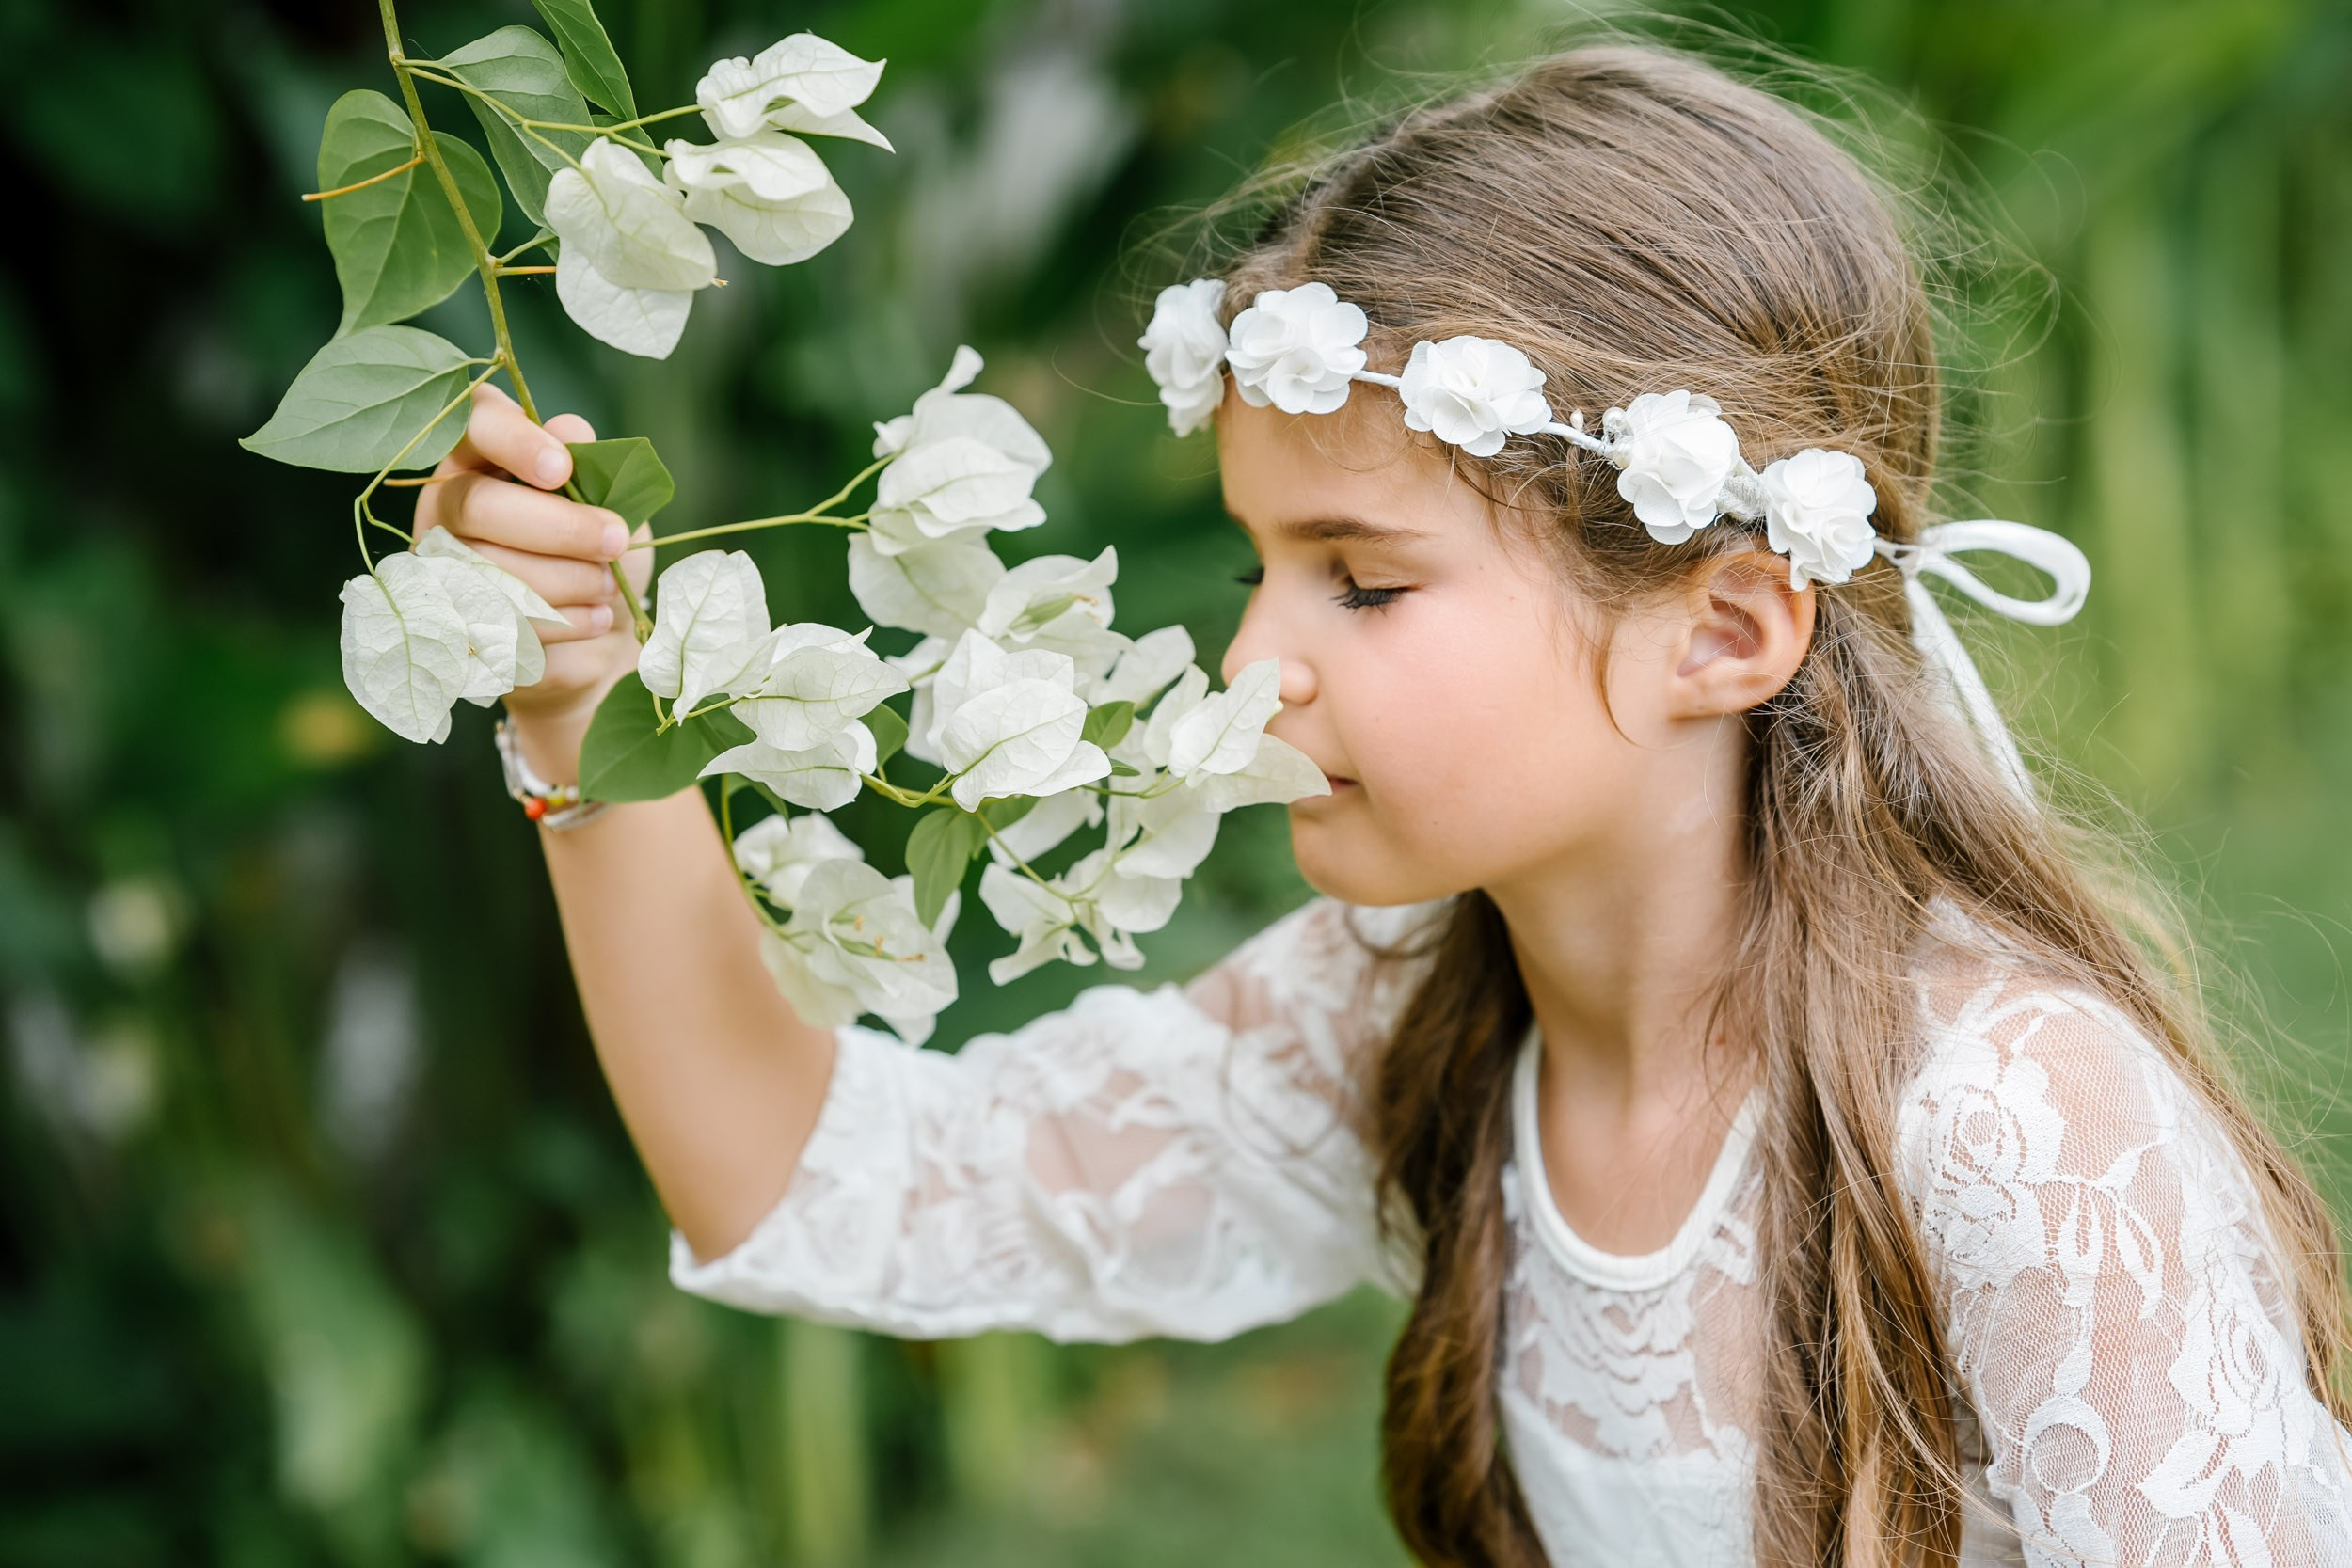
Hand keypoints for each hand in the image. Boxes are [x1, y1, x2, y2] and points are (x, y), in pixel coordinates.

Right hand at [414, 383, 652, 751]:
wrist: (605, 627)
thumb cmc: (602, 549)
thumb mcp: (614, 501)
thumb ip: (591, 465)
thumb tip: (569, 431)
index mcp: (482, 455)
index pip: (475, 423)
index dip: (512, 441)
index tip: (561, 469)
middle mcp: (446, 504)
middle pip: (475, 506)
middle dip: (557, 527)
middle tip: (616, 541)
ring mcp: (441, 566)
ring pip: (486, 569)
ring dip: (566, 579)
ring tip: (608, 585)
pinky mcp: (457, 626)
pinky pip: (502, 623)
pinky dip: (564, 622)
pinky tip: (598, 618)